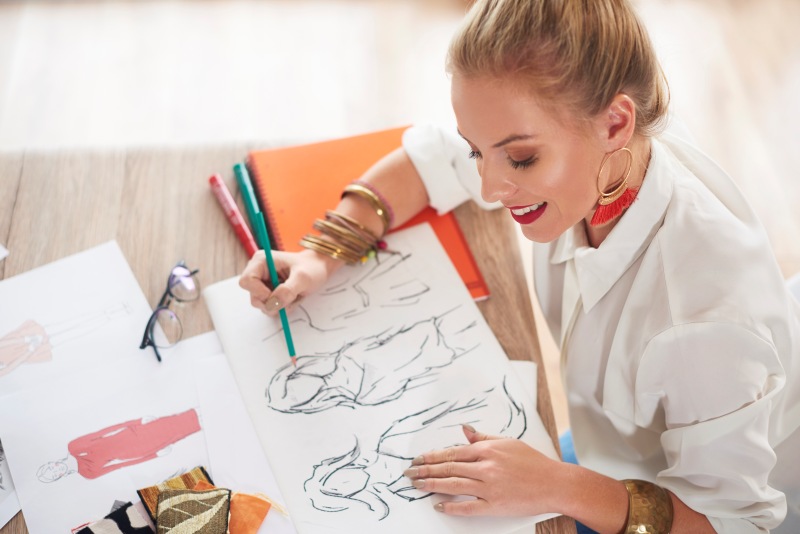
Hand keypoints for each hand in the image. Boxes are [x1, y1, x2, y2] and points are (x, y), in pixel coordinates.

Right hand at [239, 248, 341, 315]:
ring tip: (295, 295)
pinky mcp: (269, 294)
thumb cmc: (312, 268)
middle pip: (254, 298)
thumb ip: (288, 290)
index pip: (246, 281)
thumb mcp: (303, 278)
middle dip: (274, 302)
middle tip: (291, 297)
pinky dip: (284, 307)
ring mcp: (263, 285)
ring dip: (282, 306)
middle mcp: (258, 273)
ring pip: (263, 306)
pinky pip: (272, 308)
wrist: (319, 269)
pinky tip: (294, 298)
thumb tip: (273, 304)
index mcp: (261, 261)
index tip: (278, 296)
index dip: (260, 293)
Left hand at [404, 425, 559, 516]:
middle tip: (409, 473)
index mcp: (488, 450)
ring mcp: (489, 487)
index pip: (452, 452)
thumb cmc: (534, 463)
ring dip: (432, 485)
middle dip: (425, 470)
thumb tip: (465, 429)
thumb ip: (484, 437)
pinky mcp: (495, 505)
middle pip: (448, 468)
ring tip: (417, 485)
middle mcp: (486, 467)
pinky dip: (451, 506)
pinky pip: (468, 507)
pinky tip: (439, 505)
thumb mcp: (508, 442)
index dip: (432, 456)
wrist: (555, 483)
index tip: (418, 459)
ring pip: (454, 485)